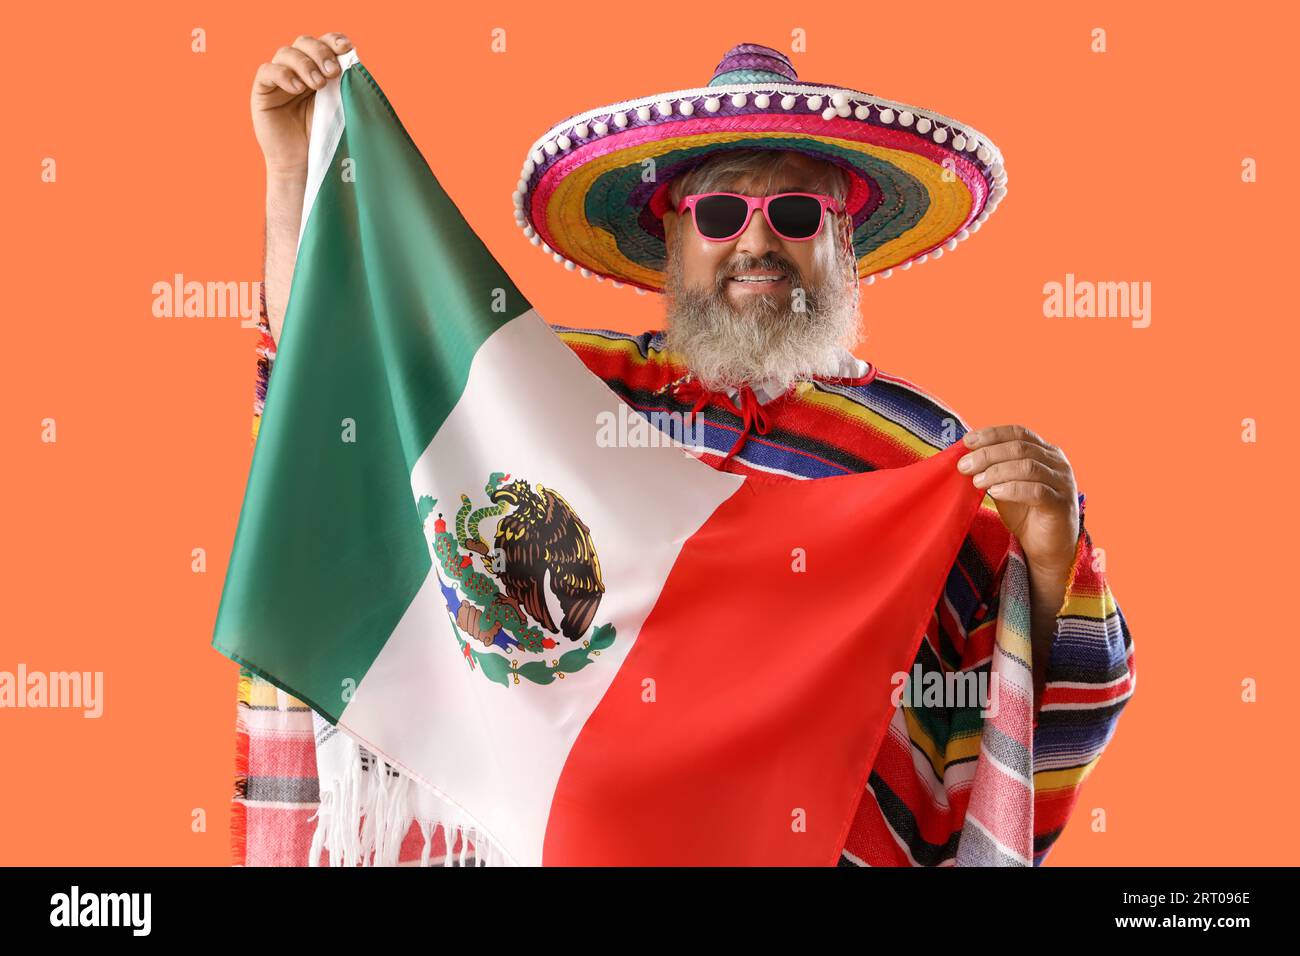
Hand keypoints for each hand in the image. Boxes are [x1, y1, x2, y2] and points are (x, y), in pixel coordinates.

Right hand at [251, 32, 352, 175]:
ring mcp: (279, 79)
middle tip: (333, 73)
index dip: (333, 40)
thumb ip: (343, 84)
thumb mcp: (339, 107)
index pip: (324, 43)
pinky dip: (283, 74)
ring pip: (286, 53)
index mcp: (318, 69)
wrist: (305, 164)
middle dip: (321, 53)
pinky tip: (297, 88)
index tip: (347, 47)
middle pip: (304, 43)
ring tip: (318, 84)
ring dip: (304, 64)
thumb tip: (353, 61)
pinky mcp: (263, 91)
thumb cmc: (325, 137)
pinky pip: (268, 71)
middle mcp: (298, 70)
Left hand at [956, 424, 1080, 576]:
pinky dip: (1012, 489)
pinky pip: (1036, 491)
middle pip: (1020, 448)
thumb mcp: (1004, 486)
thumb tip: (965, 456)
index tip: (967, 441)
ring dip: (997, 471)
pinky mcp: (1061, 504)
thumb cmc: (1025, 513)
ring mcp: (1063, 482)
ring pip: (1028, 467)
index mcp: (1045, 451)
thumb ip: (992, 470)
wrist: (1046, 546)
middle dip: (988, 454)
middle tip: (964, 465)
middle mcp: (1057, 463)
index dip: (992, 434)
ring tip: (977, 481)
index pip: (1018, 433)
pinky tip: (995, 492)